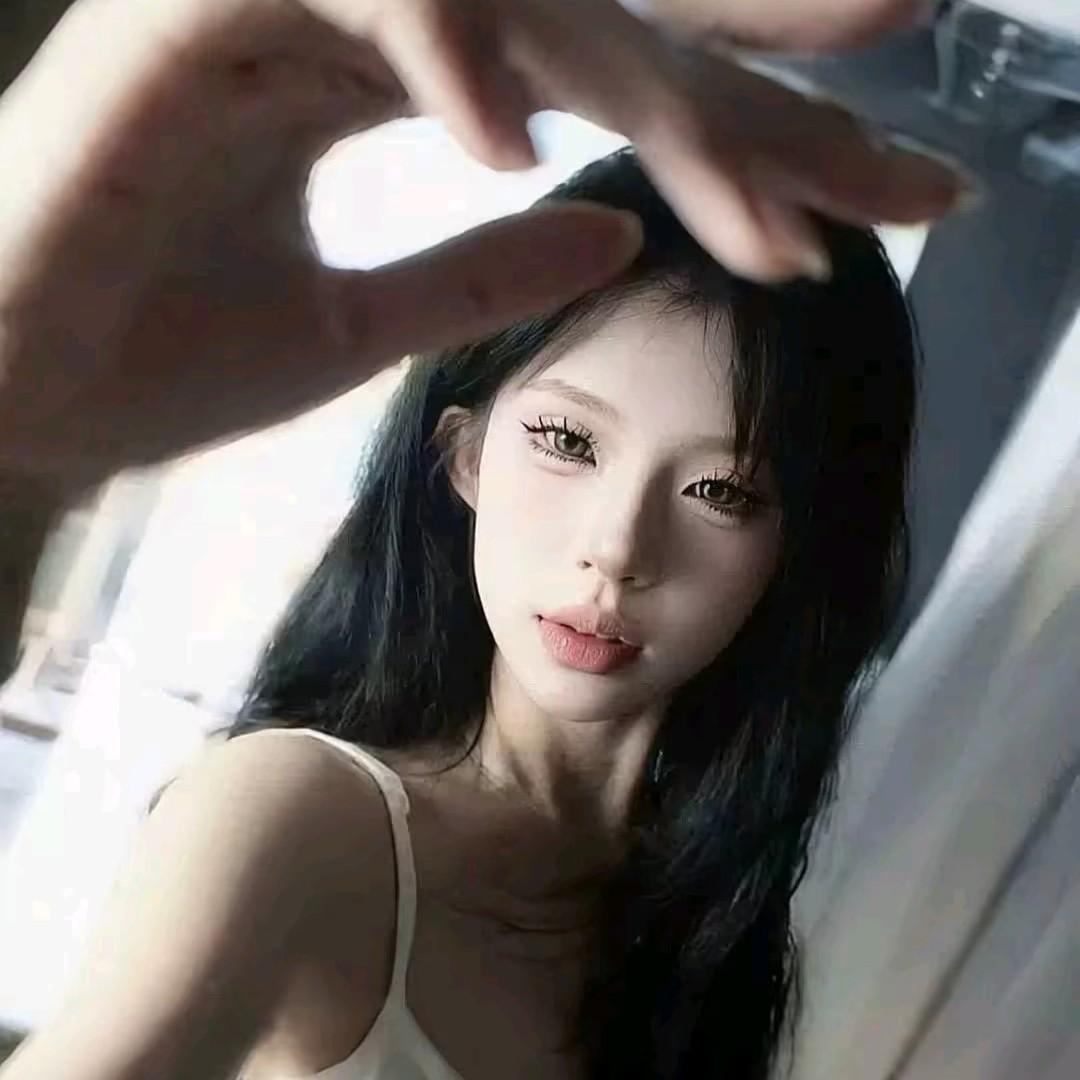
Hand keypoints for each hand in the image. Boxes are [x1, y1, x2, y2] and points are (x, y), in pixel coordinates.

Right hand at [0, 0, 960, 490]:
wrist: (15, 393)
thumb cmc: (161, 358)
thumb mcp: (359, 330)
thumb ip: (483, 267)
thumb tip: (615, 226)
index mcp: (384, 83)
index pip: (581, 76)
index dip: (714, 125)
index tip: (844, 189)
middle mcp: (350, 23)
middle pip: (579, 10)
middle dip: (743, 47)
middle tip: (905, 48)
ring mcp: (274, 6)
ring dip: (649, 55)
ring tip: (808, 126)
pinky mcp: (194, 20)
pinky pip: (357, 7)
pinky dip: (445, 59)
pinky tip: (525, 145)